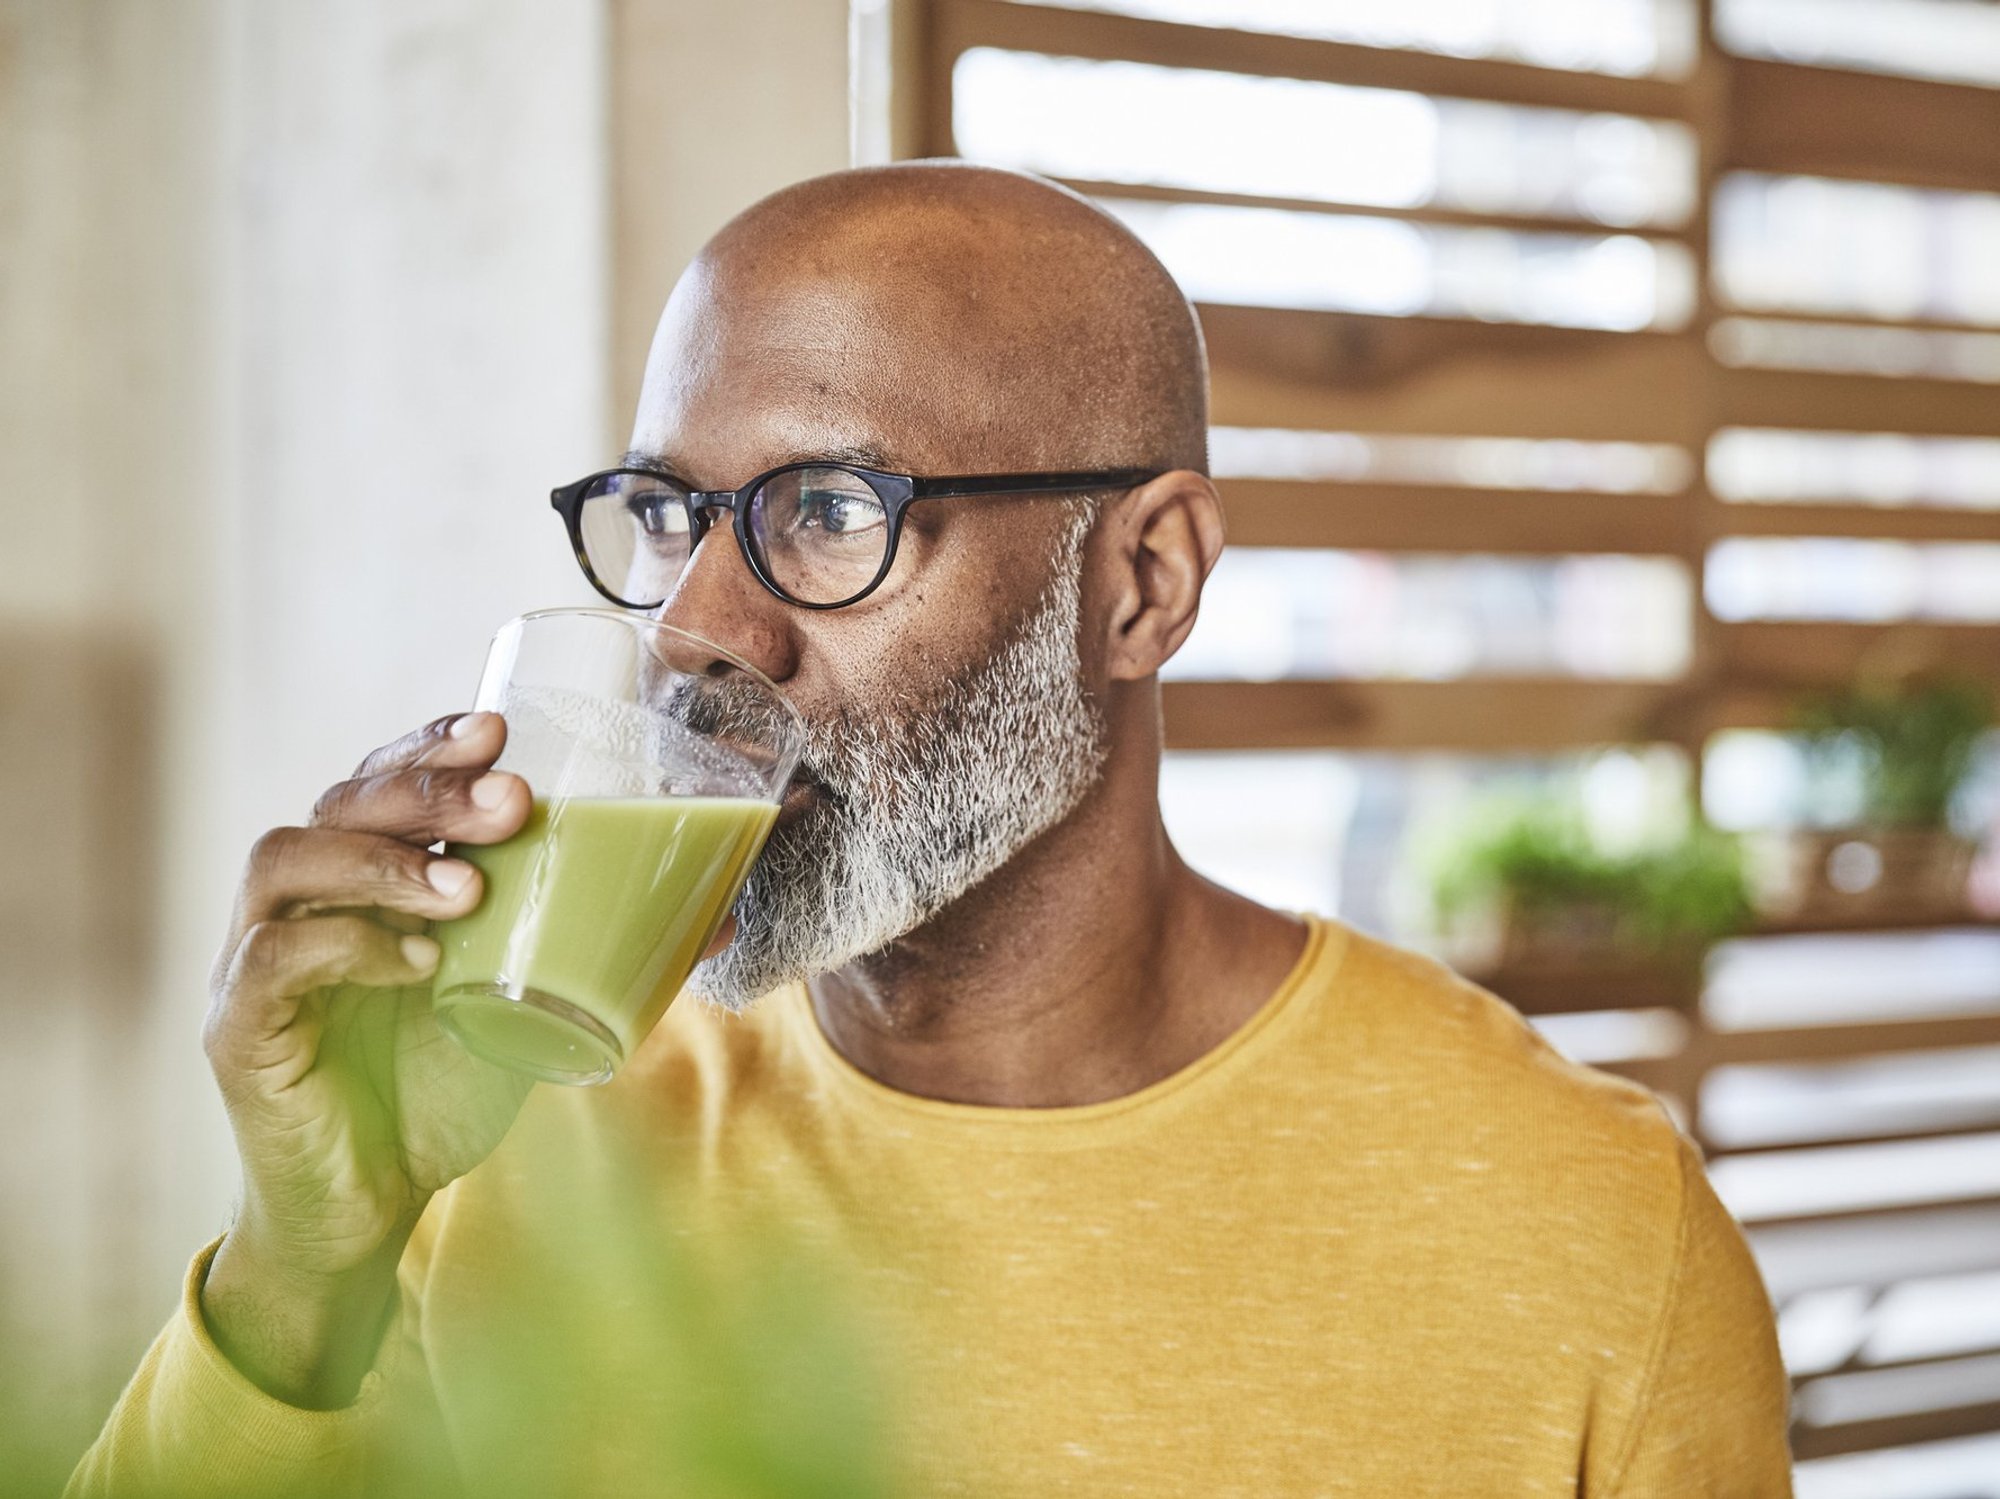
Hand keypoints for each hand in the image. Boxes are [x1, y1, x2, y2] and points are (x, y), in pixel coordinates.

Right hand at [199, 711, 535, 1401]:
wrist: (372, 1205)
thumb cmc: (442, 1089)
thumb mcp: (531, 1007)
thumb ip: (599, 953)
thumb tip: (719, 917)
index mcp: (364, 880)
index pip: (380, 781)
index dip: (429, 746)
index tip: (499, 728)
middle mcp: (301, 903)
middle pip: (339, 803)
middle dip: (427, 789)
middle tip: (509, 798)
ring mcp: (256, 961)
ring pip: (287, 860)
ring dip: (384, 861)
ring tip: (468, 888)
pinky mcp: (238, 1031)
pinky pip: (272, 962)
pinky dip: (344, 947)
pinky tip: (415, 961)